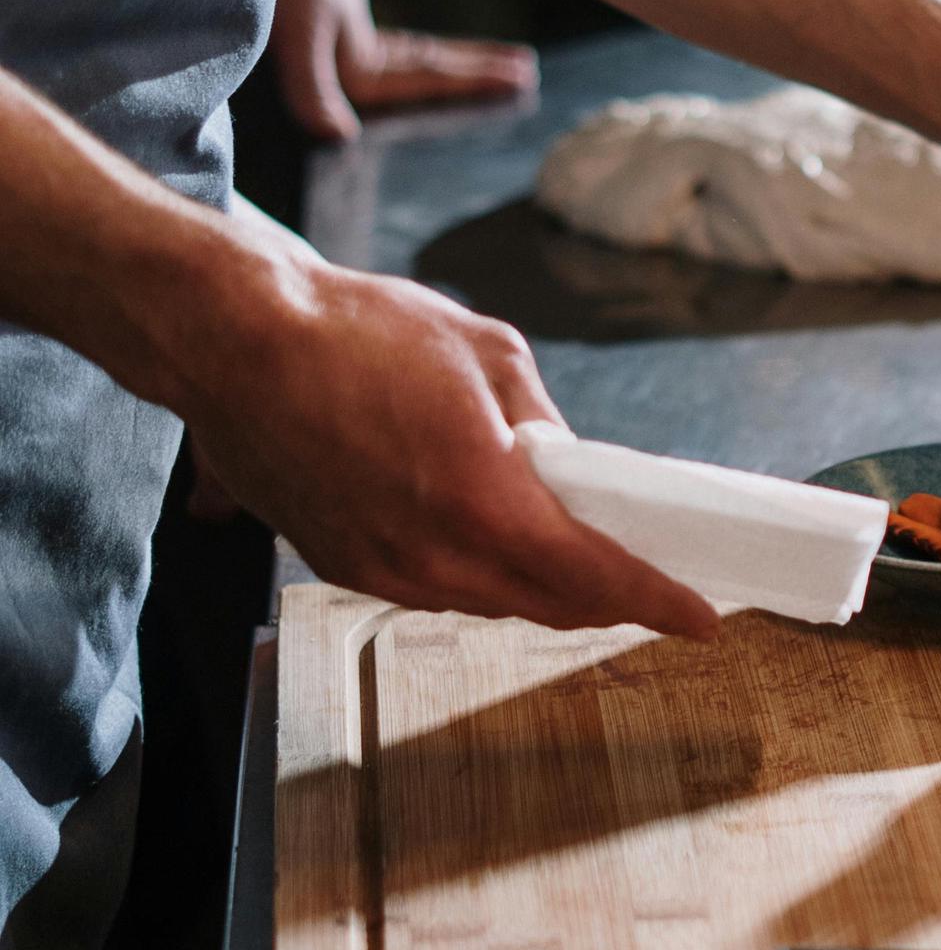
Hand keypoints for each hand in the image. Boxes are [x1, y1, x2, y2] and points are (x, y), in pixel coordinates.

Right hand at [176, 235, 716, 636]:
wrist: (231, 343)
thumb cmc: (356, 334)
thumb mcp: (490, 358)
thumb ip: (546, 428)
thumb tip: (571, 470)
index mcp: (487, 506)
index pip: (597, 579)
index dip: (658, 601)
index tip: (701, 615)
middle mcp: (437, 557)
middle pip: (551, 605)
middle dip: (605, 597)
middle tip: (646, 577)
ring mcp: (387, 572)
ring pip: (495, 604)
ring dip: (541, 587)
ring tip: (571, 552)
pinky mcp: (348, 567)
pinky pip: (438, 590)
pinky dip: (479, 574)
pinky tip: (488, 539)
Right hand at [266, 0, 537, 142]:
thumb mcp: (298, 28)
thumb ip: (313, 87)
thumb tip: (338, 136)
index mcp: (342, 69)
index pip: (421, 82)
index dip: (469, 81)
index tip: (517, 79)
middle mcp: (345, 59)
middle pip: (426, 77)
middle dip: (476, 77)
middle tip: (527, 75)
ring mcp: (344, 37)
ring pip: (421, 60)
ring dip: (464, 65)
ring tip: (516, 66)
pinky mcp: (341, 11)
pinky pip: (405, 46)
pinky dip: (437, 51)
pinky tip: (458, 56)